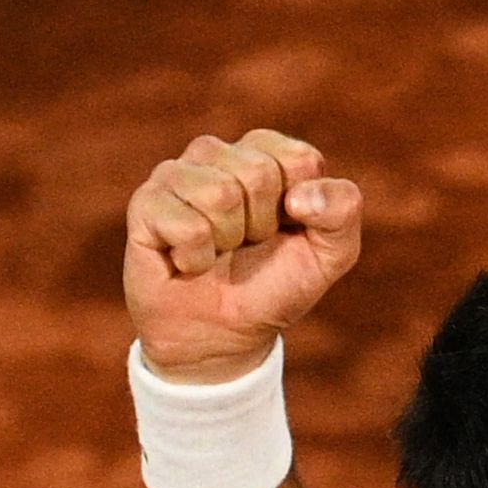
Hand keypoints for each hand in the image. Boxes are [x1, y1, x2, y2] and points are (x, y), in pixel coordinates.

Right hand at [124, 128, 365, 381]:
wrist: (223, 334)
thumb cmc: (276, 284)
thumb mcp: (332, 252)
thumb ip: (342, 210)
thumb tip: (300, 196)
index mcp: (267, 154)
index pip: (300, 159)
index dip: (302, 208)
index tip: (287, 229)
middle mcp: (218, 153)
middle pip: (259, 174)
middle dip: (262, 225)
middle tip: (246, 244)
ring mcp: (175, 174)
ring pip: (220, 194)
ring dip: (228, 240)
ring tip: (218, 250)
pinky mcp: (144, 203)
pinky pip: (187, 225)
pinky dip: (196, 258)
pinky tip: (187, 261)